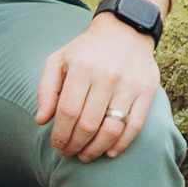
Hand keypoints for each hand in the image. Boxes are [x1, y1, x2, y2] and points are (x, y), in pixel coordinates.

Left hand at [36, 6, 161, 162]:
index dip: (60, 133)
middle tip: (69, 153)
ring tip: (86, 155)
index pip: (68, 111)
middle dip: (75, 145)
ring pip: (111, 129)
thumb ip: (46, 89)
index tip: (56, 145)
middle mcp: (106, 76)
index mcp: (82, 68)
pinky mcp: (147, 92)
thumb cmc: (86, 50)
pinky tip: (109, 152)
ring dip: (96, 149)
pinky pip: (135, 127)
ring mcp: (129, 85)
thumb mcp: (59, 59)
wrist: (125, 31)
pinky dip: (121, 145)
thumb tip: (41, 120)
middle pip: (88, 124)